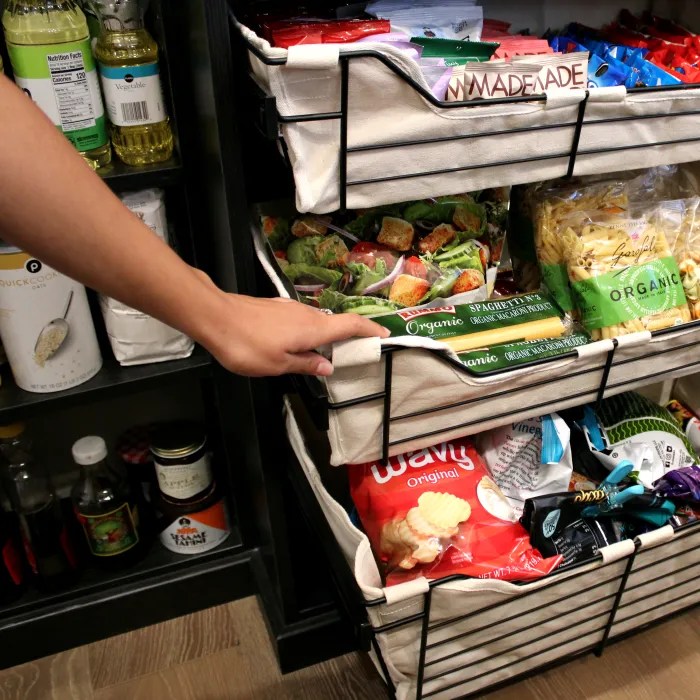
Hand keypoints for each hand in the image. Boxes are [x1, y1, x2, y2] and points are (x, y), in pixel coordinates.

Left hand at [200, 293, 389, 376]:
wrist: (214, 316)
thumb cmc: (247, 345)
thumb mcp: (278, 365)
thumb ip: (305, 364)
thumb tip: (328, 366)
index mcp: (313, 328)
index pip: (351, 325)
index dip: (371, 329)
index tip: (385, 334)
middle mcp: (305, 314)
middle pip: (334, 324)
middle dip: (346, 338)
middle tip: (352, 355)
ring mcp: (289, 308)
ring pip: (314, 322)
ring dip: (322, 337)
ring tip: (320, 356)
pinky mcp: (274, 307)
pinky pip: (298, 321)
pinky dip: (305, 333)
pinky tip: (292, 345)